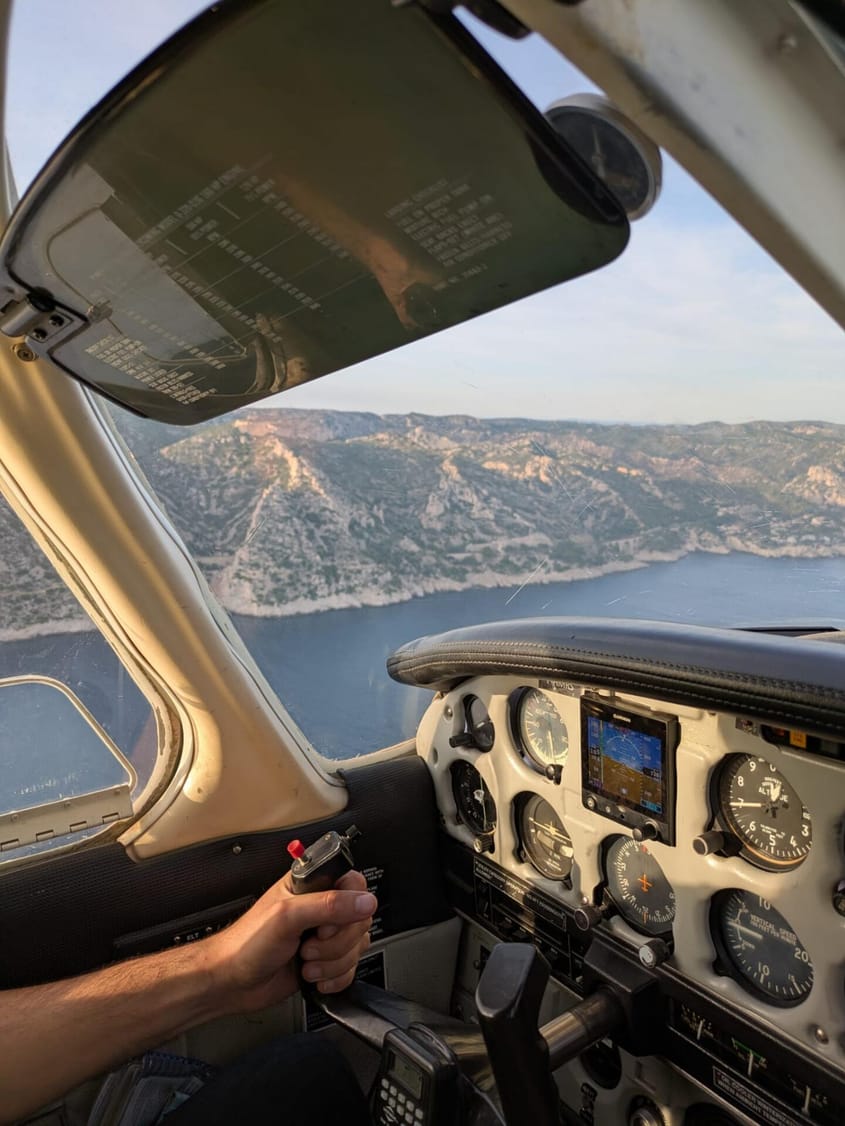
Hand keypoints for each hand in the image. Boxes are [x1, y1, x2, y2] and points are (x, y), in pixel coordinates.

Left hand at [205, 869, 375, 1013]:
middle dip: (336, 942)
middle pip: (361, 920)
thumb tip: (365, 901)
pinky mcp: (326, 961)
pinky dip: (335, 977)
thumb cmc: (247, 943)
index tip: (325, 922)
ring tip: (305, 960)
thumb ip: (328, 904)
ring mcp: (325, 936)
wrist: (232, 982)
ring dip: (332, 962)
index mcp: (312, 884)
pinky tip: (313, 976)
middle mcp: (321, 907)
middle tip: (309, 944)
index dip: (349, 905)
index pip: (354, 883)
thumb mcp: (287, 916)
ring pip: (358, 947)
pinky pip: (351, 969)